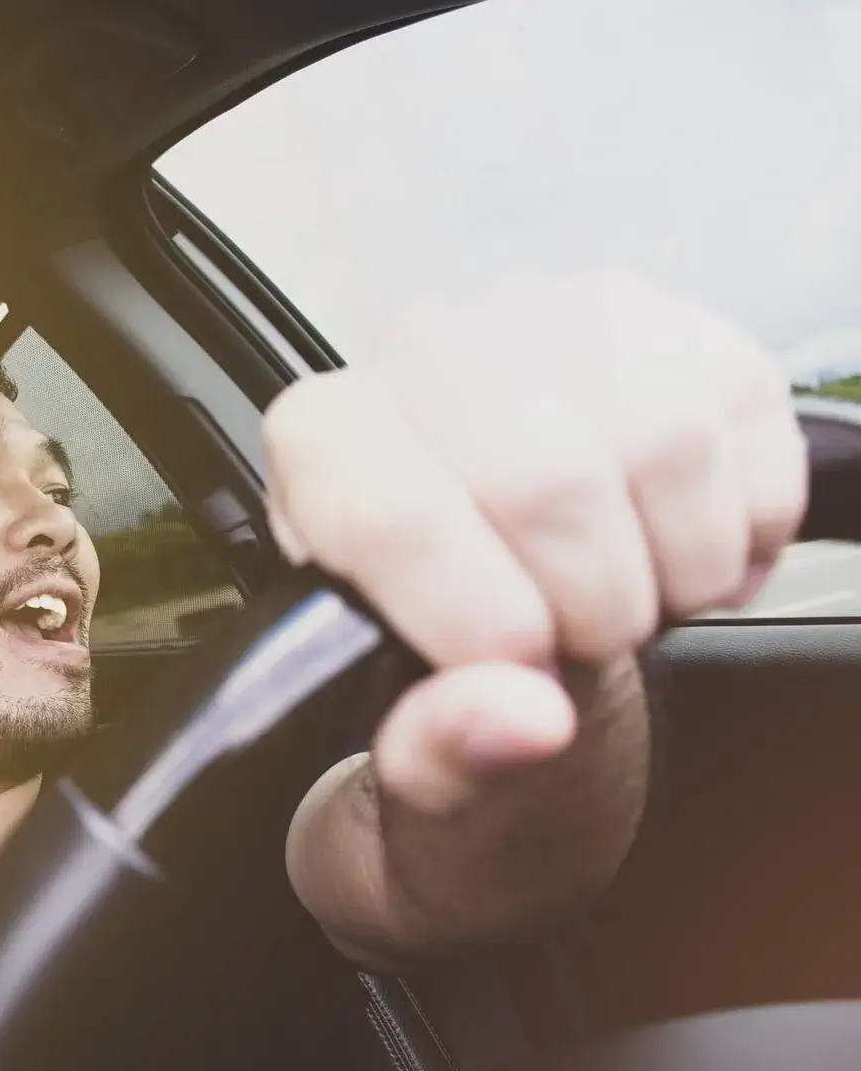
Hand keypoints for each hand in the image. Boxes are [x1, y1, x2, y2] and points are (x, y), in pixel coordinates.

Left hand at [264, 270, 806, 813]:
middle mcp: (426, 354)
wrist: (520, 609)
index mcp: (324, 443)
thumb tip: (519, 719)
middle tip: (579, 641)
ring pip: (664, 442)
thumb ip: (441, 750)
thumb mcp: (418, 743)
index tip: (517, 670)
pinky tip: (683, 551)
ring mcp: (553, 320)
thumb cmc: (450, 660)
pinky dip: (744, 527)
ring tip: (630, 595)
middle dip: (592, 607)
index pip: (395, 516)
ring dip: (678, 568)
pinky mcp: (669, 324)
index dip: (478, 622)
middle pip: (548, 482)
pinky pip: (747, 425)